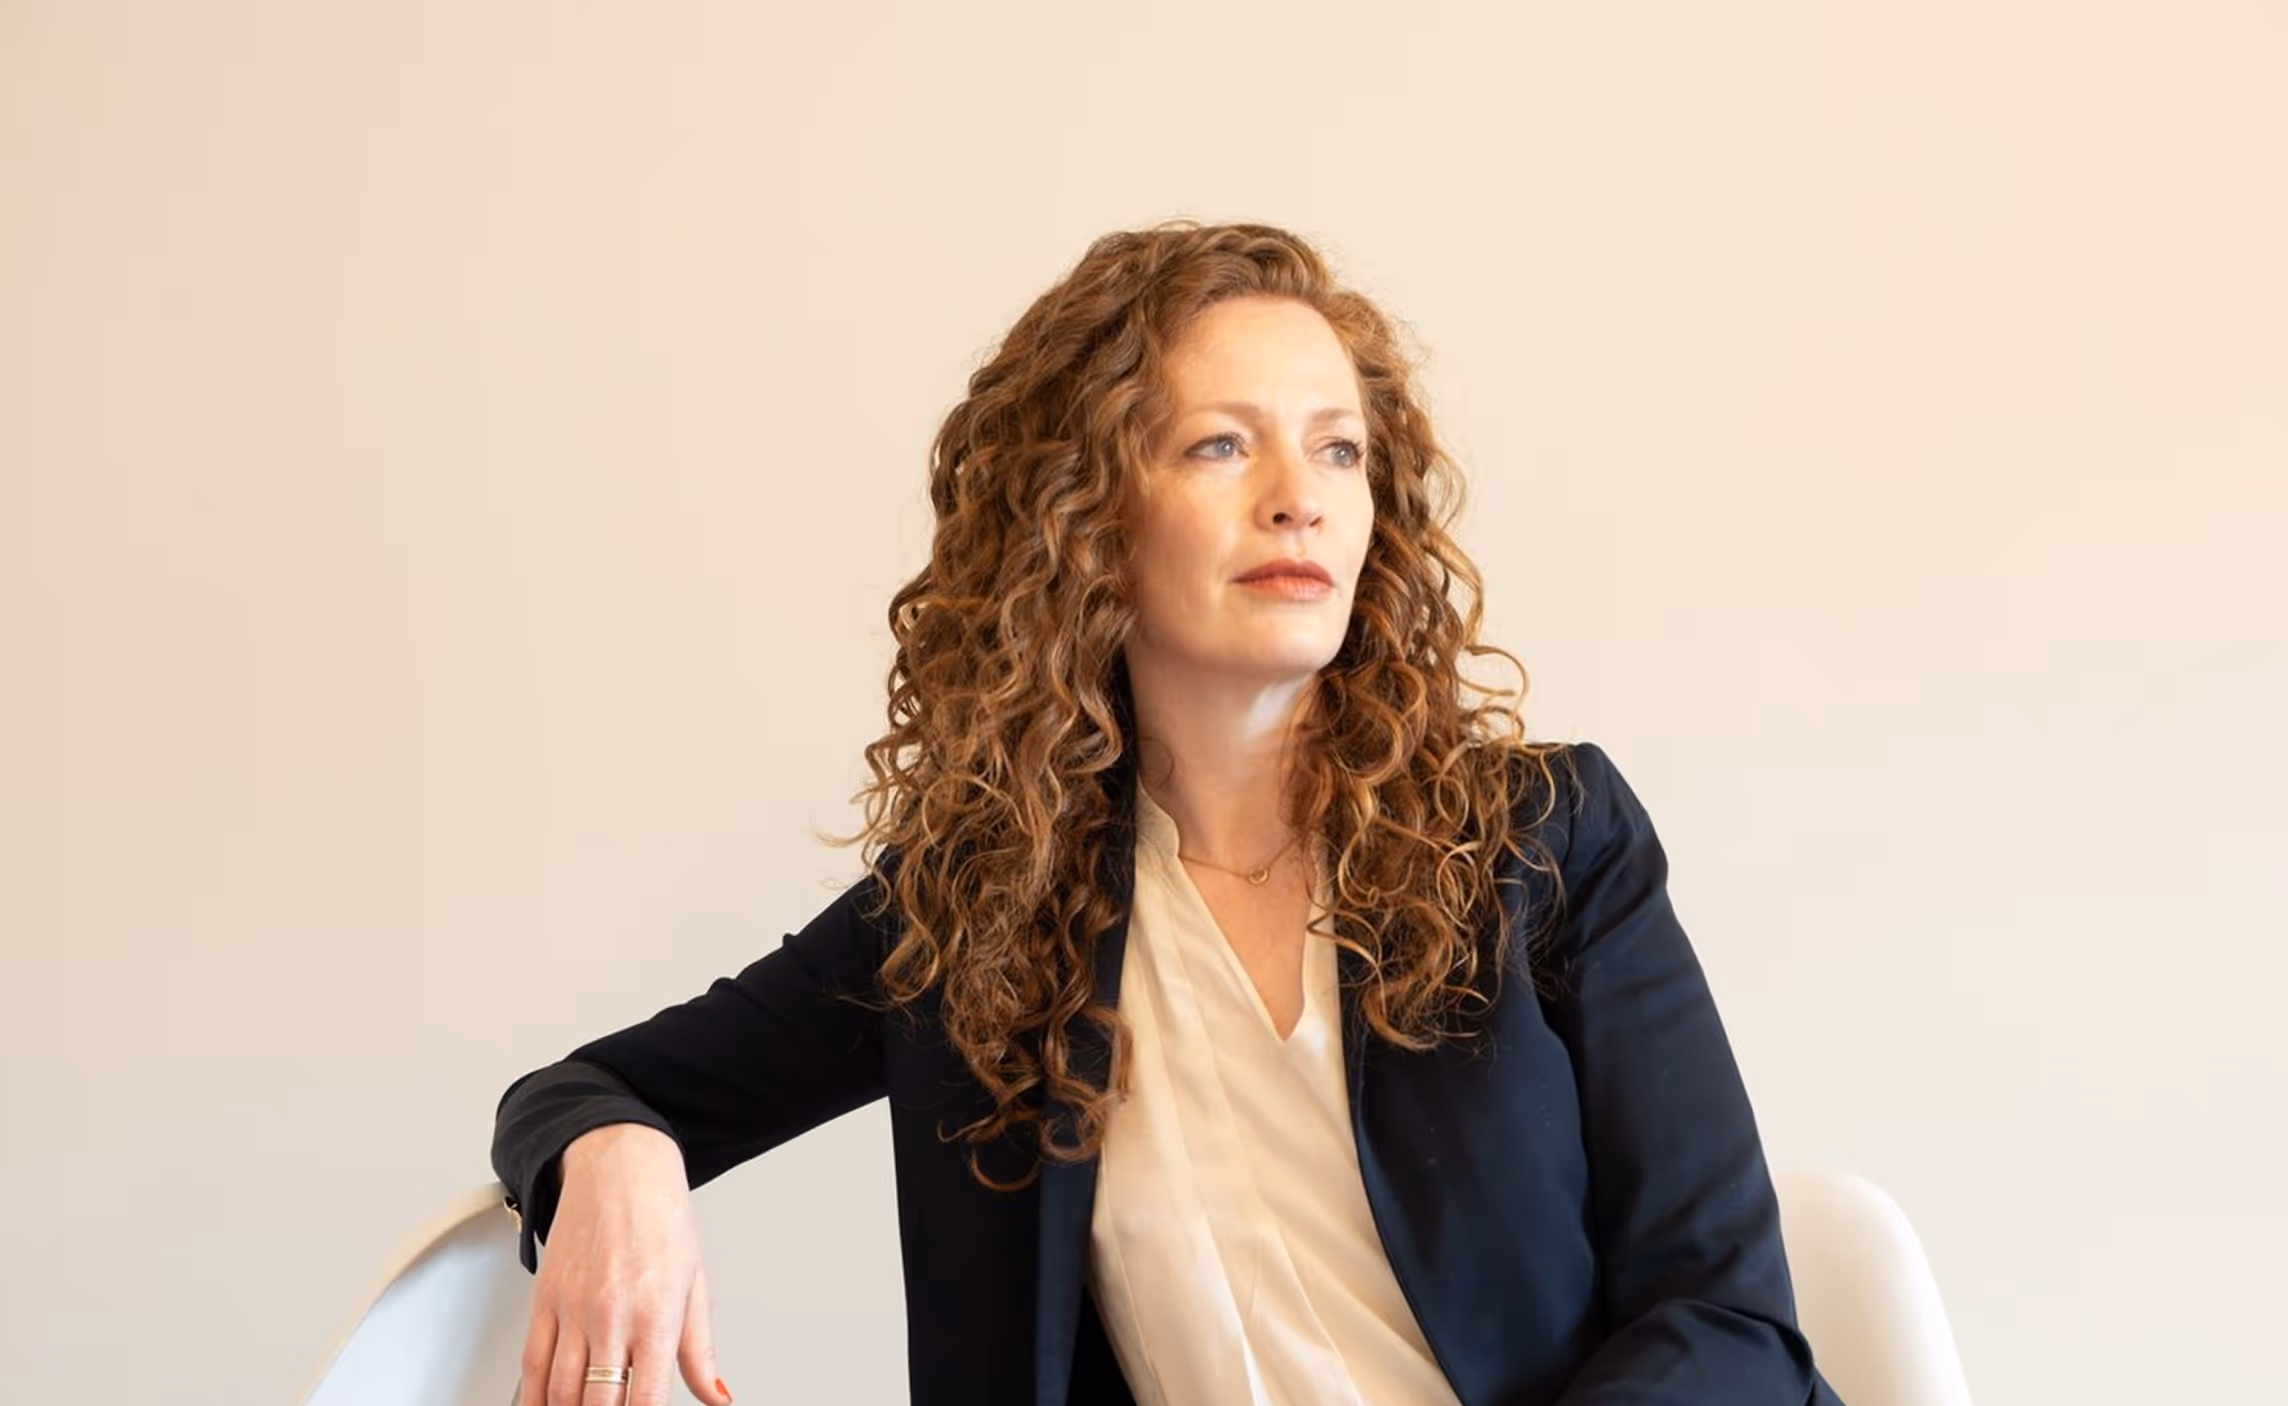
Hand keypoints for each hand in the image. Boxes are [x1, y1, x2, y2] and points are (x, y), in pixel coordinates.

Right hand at [517, 1125, 734, 1405]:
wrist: (620, 1165)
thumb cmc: (662, 1217)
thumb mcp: (697, 1285)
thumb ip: (699, 1351)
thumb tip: (716, 1395)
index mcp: (656, 1314)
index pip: (645, 1402)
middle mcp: (611, 1315)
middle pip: (597, 1404)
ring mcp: (572, 1309)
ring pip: (559, 1392)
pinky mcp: (543, 1299)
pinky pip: (531, 1365)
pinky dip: (535, 1398)